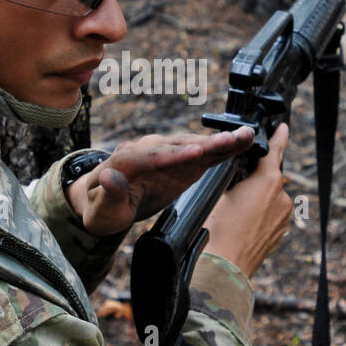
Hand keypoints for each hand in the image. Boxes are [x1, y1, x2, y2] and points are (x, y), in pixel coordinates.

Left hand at [66, 126, 256, 237]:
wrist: (107, 202)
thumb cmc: (103, 209)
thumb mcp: (101, 210)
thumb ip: (107, 195)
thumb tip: (111, 177)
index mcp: (127, 159)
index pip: (153, 157)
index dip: (176, 155)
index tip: (196, 153)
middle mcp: (148, 149)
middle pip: (179, 145)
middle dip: (205, 143)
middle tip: (228, 140)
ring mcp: (167, 152)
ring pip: (195, 145)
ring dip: (219, 142)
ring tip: (244, 136)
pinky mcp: (182, 161)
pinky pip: (204, 154)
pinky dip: (223, 148)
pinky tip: (244, 141)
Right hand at [202, 123, 291, 277]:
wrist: (223, 269)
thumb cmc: (216, 230)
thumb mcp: (217, 193)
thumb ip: (233, 176)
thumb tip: (236, 172)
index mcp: (268, 181)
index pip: (275, 151)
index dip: (279, 136)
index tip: (283, 126)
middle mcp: (282, 198)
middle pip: (270, 177)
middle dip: (255, 178)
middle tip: (233, 189)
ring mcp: (283, 218)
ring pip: (270, 199)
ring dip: (256, 199)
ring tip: (232, 214)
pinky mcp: (280, 234)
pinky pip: (270, 217)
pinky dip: (258, 216)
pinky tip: (240, 226)